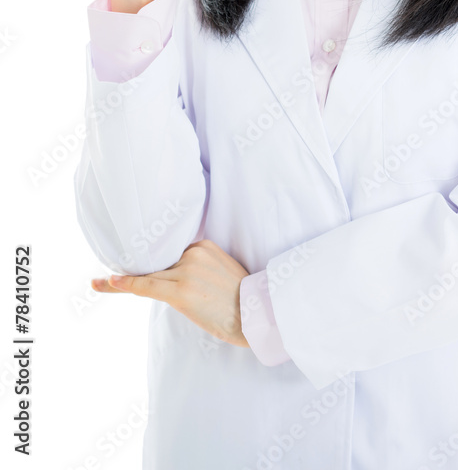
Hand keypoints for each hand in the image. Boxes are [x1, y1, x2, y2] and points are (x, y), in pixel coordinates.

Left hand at [91, 239, 250, 347]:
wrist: (256, 314)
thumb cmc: (242, 299)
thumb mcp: (222, 270)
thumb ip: (200, 267)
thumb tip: (178, 277)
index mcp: (203, 246)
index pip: (168, 253)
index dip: (149, 261)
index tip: (131, 262)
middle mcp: (193, 254)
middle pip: (156, 262)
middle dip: (134, 269)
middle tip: (106, 272)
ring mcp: (186, 272)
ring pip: (147, 274)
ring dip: (122, 279)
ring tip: (98, 282)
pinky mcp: (181, 291)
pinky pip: (147, 286)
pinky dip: (126, 284)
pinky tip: (108, 281)